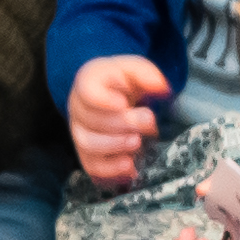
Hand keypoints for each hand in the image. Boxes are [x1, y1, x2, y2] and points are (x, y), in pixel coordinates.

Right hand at [67, 53, 168, 185]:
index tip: (124, 103)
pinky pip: (91, 166)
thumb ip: (147, 74)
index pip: (87, 91)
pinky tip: (131, 167)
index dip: (103, 101)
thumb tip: (161, 88)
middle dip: (122, 123)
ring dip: (114, 146)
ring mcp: (80, 133)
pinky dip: (110, 170)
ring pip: (87, 144)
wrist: (111, 95)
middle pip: (91, 120)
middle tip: (149, 120)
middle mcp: (78, 108)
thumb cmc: (123, 81)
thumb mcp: (135, 68)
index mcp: (87, 82)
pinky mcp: (86, 154)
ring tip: (138, 143)